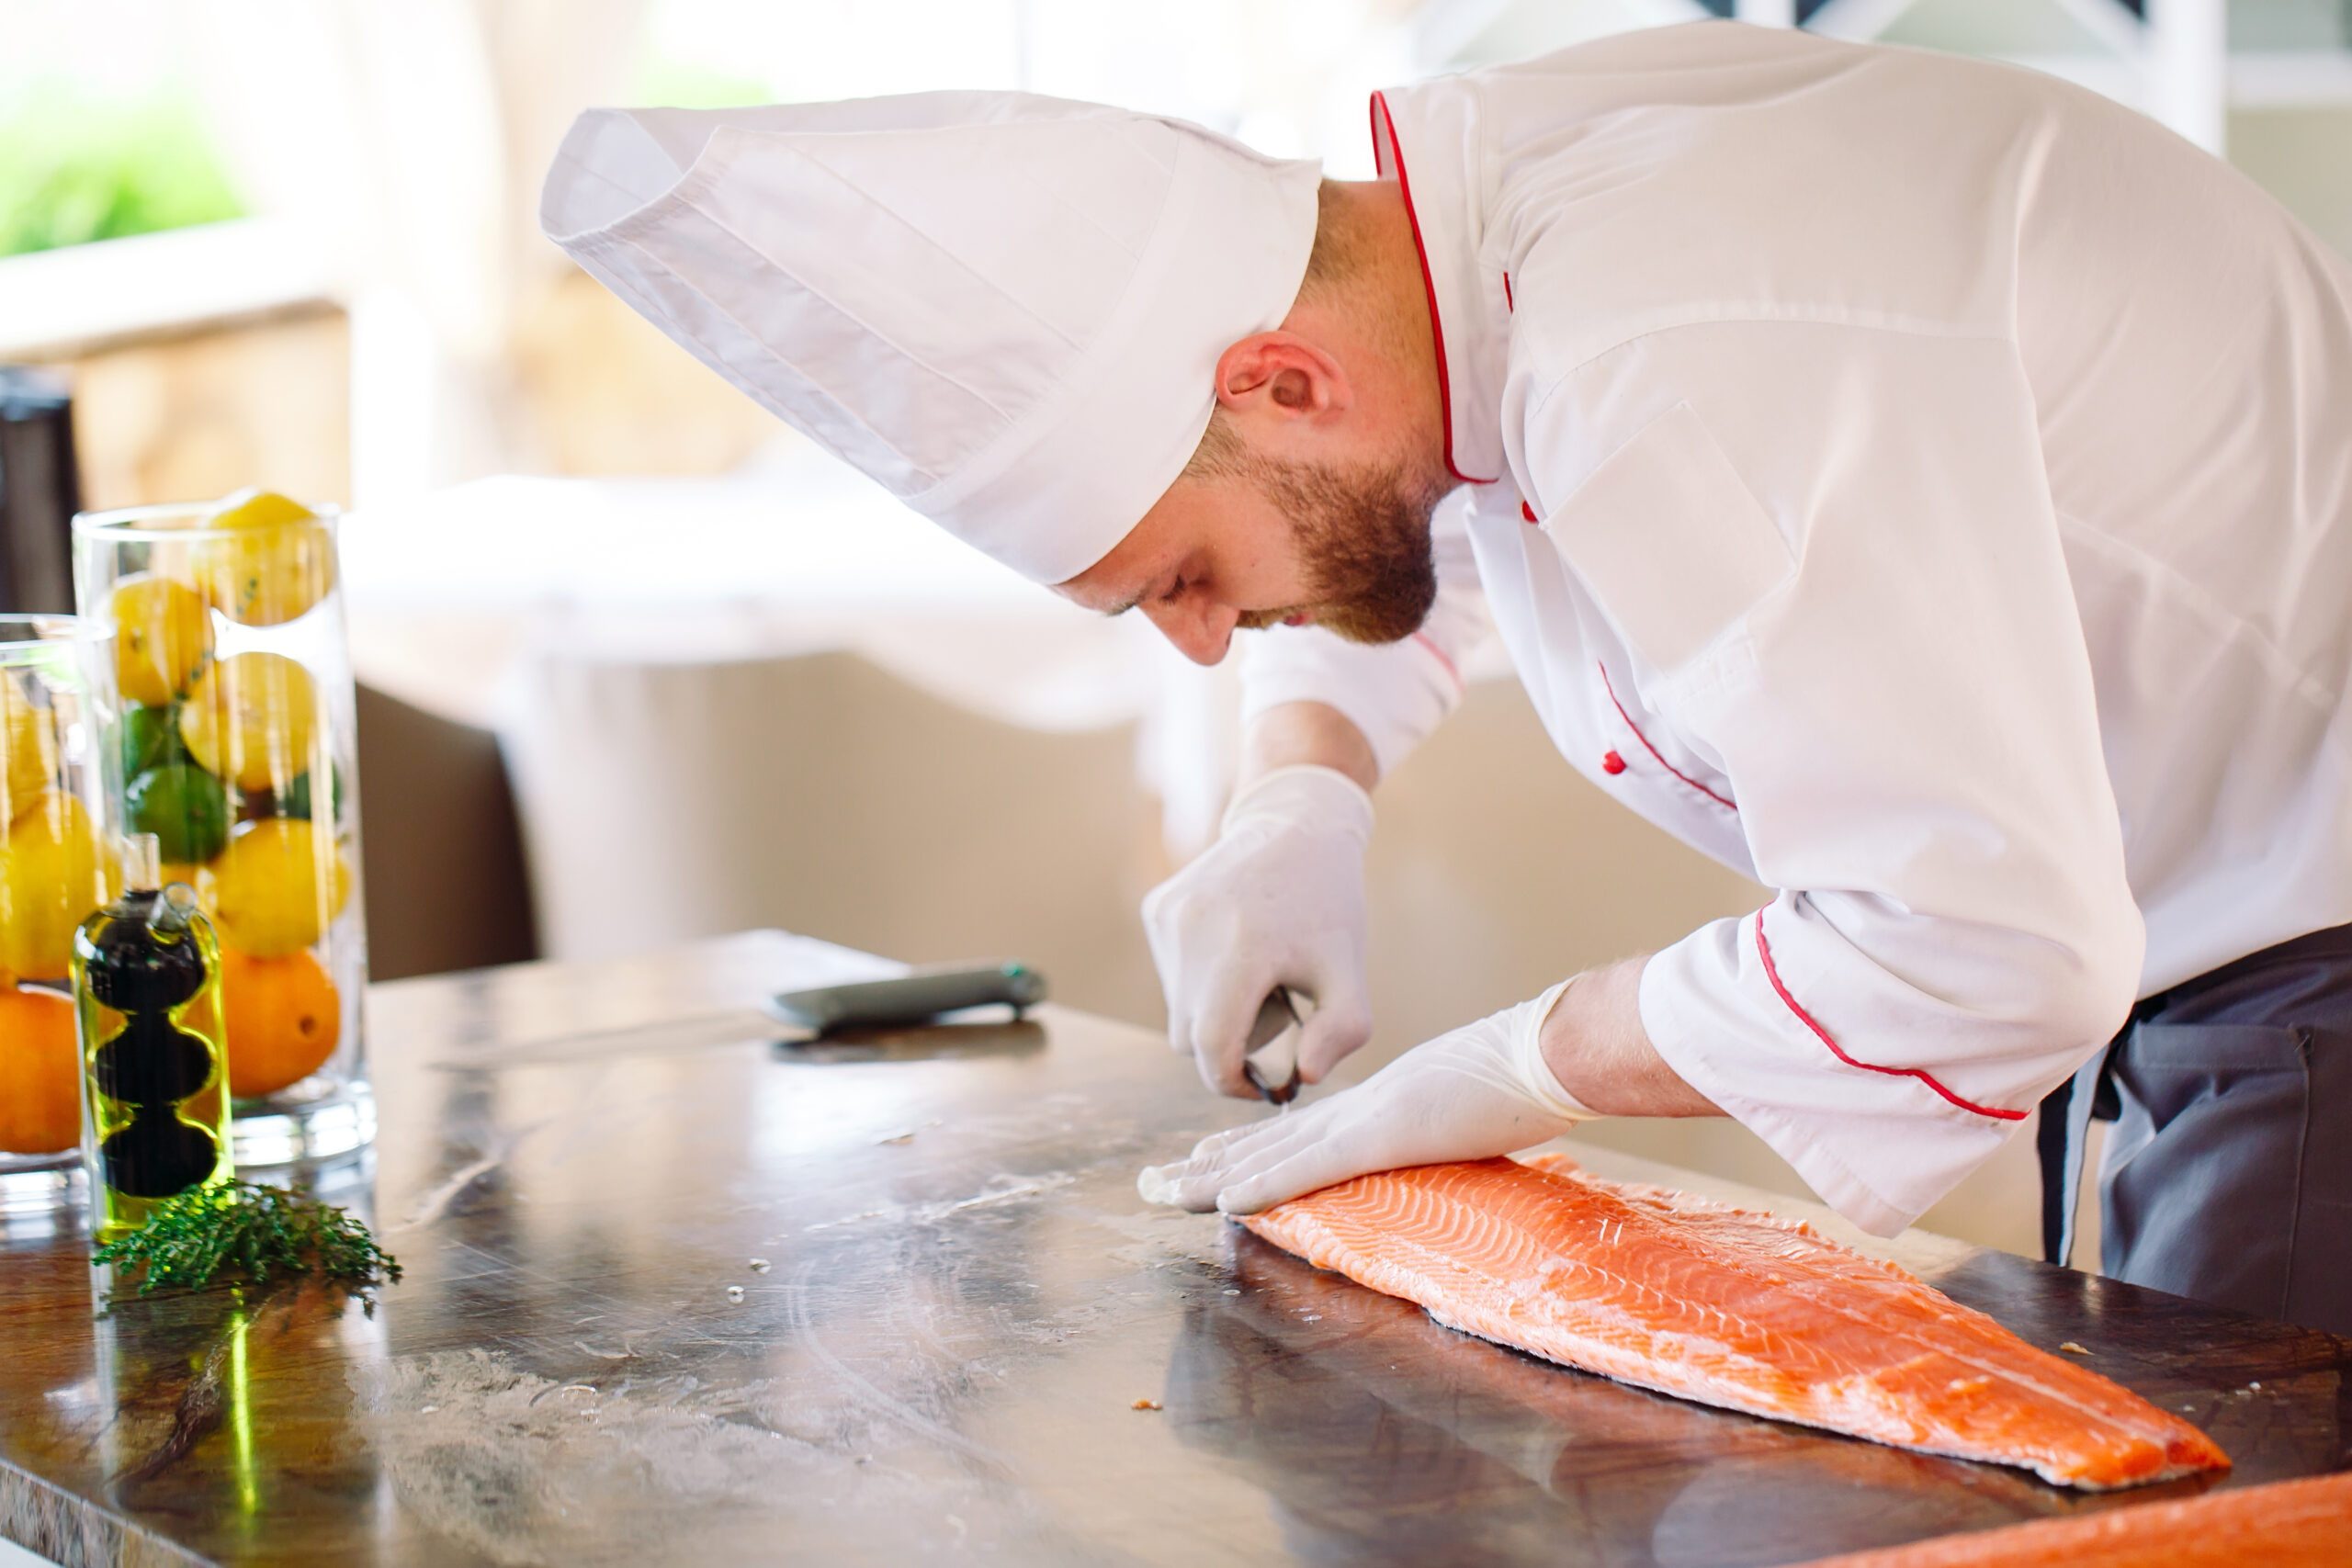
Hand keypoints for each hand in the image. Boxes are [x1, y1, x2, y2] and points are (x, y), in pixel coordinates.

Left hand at [1137, 980, 1594, 1212]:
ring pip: (1275, 1154)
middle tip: (1157, 1181)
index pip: (1303, 1130)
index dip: (1251, 1146)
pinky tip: (1225, 1203)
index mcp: (1383, 1101)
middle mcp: (1362, 1105)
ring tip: (1163, 1192)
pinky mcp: (1383, 1134)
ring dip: (1215, 1179)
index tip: (1208, 1158)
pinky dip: (1266, 1184)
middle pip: (1271, 1140)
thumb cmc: (1533, 1076)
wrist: (1551, 1047)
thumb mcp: (1479, 1108)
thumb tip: (1450, 1142)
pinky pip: (1312, 1167)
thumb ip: (1450, 1127)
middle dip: (1211, 1164)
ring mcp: (1369, 1118)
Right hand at [1141, 765, 1375, 1096]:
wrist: (1295, 824)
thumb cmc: (1328, 906)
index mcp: (1243, 951)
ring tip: (1257, 974)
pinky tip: (1234, 948)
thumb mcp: (1349, 971)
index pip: (1212, 1048)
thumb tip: (1303, 1076)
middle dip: (1230, 1046)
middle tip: (1275, 1016)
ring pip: (1178, 1008)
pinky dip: (1200, 981)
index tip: (1261, 1085)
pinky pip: (1170, 975)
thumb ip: (1339, 1032)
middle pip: (1191, 1038)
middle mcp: (1193, 933)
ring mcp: (1168, 918)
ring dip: (1214, 1011)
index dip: (1233, 1083)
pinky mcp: (1156, 910)